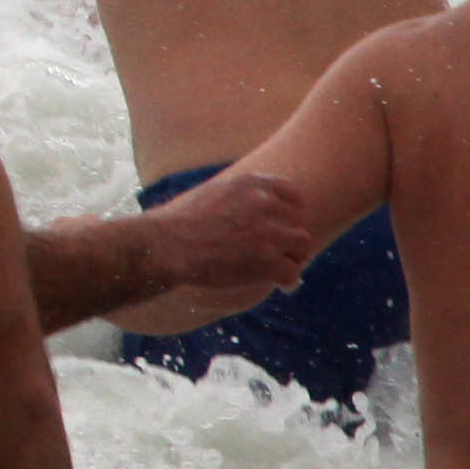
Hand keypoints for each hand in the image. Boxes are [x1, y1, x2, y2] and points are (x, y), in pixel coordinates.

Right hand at [143, 169, 324, 315]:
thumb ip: (238, 196)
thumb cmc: (179, 223)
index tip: (280, 226)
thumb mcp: (212, 193)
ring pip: (302, 246)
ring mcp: (268, 233)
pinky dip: (287, 281)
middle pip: (300, 222)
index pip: (293, 194)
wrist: (167, 245)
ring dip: (292, 258)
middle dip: (290, 238)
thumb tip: (248, 210)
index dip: (289, 213)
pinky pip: (293, 273)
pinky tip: (277, 284)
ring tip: (278, 268)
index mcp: (252, 184)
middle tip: (278, 252)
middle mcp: (264, 204)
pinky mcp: (266, 261)